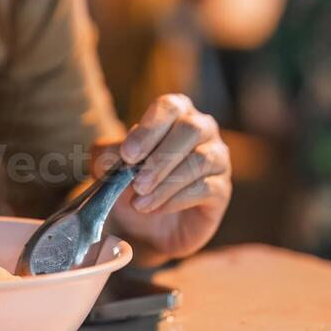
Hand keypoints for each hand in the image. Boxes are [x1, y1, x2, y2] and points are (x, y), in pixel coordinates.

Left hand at [98, 93, 230, 266]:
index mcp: (175, 112)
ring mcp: (217, 158)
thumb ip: (108, 155)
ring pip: (200, 160)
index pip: (169, 106)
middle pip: (190, 130)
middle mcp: (202, 128)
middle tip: (137, 184)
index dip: (149, 129)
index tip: (128, 155)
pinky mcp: (221, 189)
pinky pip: (206, 188)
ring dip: (166, 183)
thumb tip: (117, 154)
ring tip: (140, 203)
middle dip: (160, 159)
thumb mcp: (109, 167)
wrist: (145, 225)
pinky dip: (177, 199)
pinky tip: (157, 209)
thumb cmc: (129, 183)